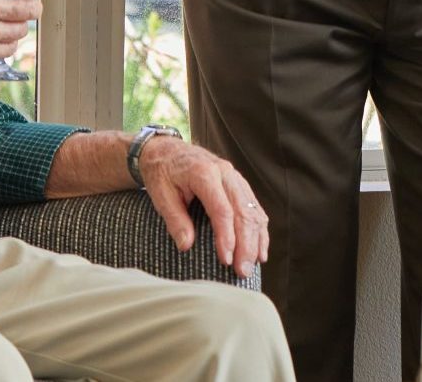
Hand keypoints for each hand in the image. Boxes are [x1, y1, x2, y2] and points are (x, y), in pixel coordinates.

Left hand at [139, 139, 270, 276]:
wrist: (166, 151)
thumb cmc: (162, 173)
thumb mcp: (160, 195)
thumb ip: (174, 219)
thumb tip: (186, 246)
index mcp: (204, 173)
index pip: (222, 210)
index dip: (226, 237)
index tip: (226, 260)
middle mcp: (225, 173)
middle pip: (243, 211)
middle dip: (246, 244)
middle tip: (243, 271)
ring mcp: (234, 177)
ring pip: (253, 210)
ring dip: (256, 239)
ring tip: (253, 264)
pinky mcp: (238, 183)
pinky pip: (254, 206)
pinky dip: (259, 228)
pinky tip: (260, 247)